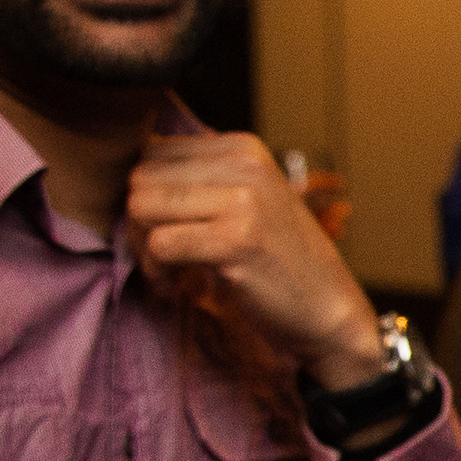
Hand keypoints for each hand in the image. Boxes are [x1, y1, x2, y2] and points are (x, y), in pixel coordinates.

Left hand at [128, 132, 382, 389]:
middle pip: (141, 179)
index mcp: (243, 147)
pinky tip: (175, 286)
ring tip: (169, 270)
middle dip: (138, 222)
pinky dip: (157, 272)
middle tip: (161, 256)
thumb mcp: (248, 201)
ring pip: (142, 208)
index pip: (153, 151)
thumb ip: (202, 179)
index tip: (166, 230)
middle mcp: (245, 164)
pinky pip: (160, 245)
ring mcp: (243, 201)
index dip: (147, 195)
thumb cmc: (279, 261)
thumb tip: (131, 173)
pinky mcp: (236, 241)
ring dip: (143, 247)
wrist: (329, 312)